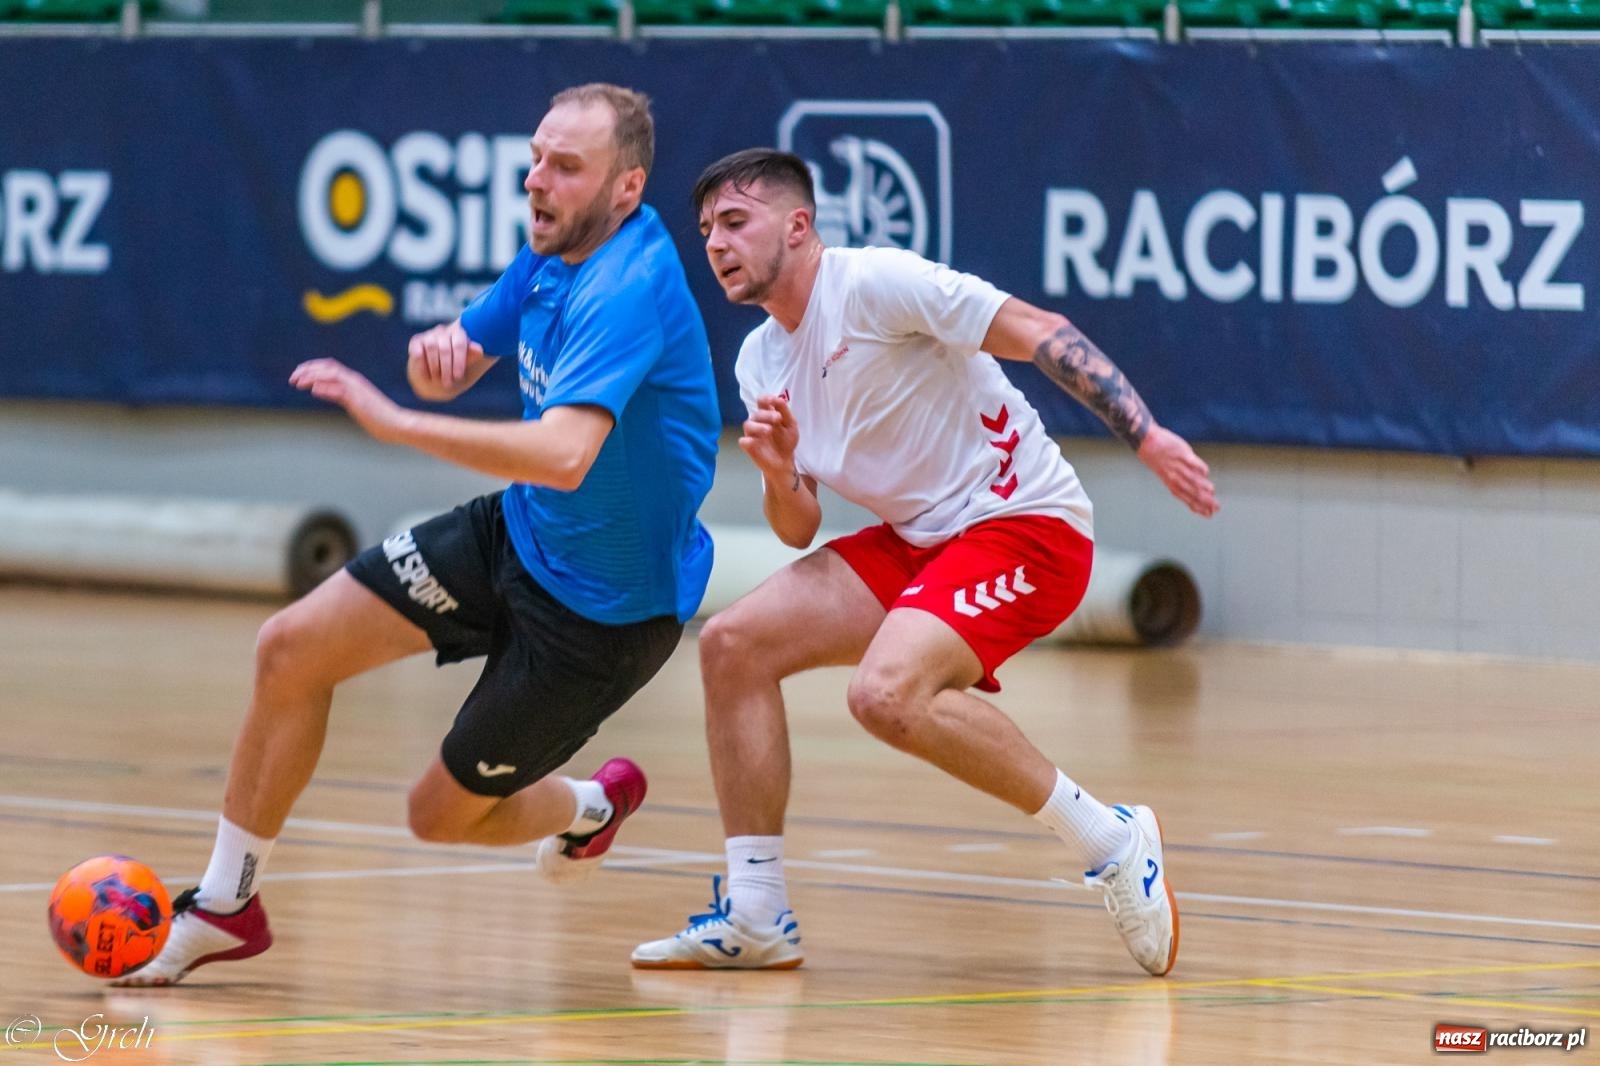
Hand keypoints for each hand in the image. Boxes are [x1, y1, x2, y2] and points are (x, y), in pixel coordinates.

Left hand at [290, 358, 409, 443]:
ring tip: (297, 382)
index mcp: (354, 381)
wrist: (397, 424)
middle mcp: (354, 381)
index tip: (298, 373)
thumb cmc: (379, 417)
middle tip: (292, 378)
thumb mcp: (355, 402)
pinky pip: (340, 391)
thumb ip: (340, 395)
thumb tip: (322, 390)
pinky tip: (313, 390)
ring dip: (312, 377)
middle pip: (328, 367)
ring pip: (332, 376)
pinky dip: (326, 389)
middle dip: (308, 370)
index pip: (330, 366)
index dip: (312, 367)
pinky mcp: (359, 401)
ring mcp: (357, 390)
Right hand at [407, 321, 484, 391]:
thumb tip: (480, 350)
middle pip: (445, 348)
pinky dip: (421, 364)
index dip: (458, 361)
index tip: (458, 377)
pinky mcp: (416, 341)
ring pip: (431, 347)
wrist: (436, 376)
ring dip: (434, 366)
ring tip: (436, 379)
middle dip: (446, 368)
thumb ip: (472, 356)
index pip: (459, 345)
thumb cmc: (455, 368)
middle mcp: (444, 332)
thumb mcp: (465, 364)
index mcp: (459, 334)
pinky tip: (426, 374)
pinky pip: (417, 350)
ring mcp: (430, 335)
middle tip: (448, 383)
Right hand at [739, 395, 799, 479]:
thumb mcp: (791, 424)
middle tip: (777, 418)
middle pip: (757, 414)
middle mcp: (757, 422)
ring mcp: (752, 434)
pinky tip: (757, 441)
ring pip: (747, 425)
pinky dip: (749, 440)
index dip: (765, 399)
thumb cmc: (786, 441)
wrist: (785, 461)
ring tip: (769, 431)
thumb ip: (784, 411)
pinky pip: (744, 441)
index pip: (761, 402)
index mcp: (767, 414)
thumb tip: (778, 399)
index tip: (772, 400)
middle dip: (767, 414)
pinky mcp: (749, 446)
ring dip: (758, 426)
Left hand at [1136, 425, 1218, 516]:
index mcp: (1171, 483)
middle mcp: (1174, 476)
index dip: (1197, 507)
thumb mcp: (1167, 472)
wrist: (1145, 441)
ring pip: (1191, 478)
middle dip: (1204, 500)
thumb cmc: (1157, 457)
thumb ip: (1183, 477)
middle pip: (1191, 491)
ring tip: (1212, 492)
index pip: (1186, 498)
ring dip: (1202, 486)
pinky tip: (1206, 472)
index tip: (1209, 514)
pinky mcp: (1180, 452)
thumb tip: (1202, 481)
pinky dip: (1198, 467)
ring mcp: (1177, 464)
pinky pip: (1191, 461)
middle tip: (1216, 507)